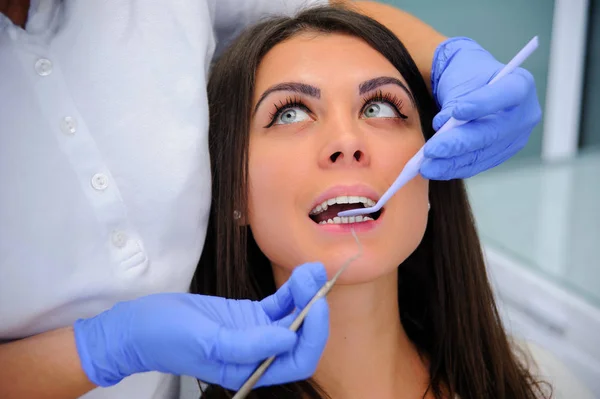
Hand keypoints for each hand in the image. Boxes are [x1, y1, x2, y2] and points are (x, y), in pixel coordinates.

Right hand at [73, 262, 328, 389]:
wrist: (141, 325)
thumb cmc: (168, 337)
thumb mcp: (207, 341)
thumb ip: (248, 344)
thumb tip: (288, 339)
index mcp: (250, 370)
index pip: (297, 360)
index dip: (312, 335)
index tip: (316, 305)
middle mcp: (258, 355)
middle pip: (301, 338)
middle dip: (314, 310)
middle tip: (316, 279)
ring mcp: (255, 333)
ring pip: (293, 317)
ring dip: (307, 295)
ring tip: (312, 269)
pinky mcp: (250, 315)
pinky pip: (280, 304)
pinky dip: (292, 290)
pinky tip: (300, 275)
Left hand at [421, 37, 541, 179]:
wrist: (470, 86)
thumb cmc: (465, 76)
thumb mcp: (460, 80)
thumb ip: (454, 104)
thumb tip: (441, 129)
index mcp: (520, 84)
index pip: (506, 95)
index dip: (482, 105)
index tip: (456, 111)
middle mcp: (524, 114)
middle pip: (491, 132)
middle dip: (458, 143)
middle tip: (430, 150)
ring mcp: (515, 138)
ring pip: (481, 153)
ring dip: (451, 162)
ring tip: (425, 166)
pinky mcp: (501, 154)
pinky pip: (477, 164)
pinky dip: (453, 168)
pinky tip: (434, 170)